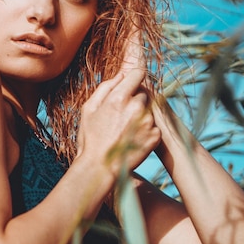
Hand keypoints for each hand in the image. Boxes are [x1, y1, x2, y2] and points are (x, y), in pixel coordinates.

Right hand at [77, 27, 160, 176]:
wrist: (99, 168)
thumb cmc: (90, 139)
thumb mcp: (88, 109)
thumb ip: (105, 88)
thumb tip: (120, 75)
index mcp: (119, 98)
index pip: (137, 74)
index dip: (133, 78)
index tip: (130, 83)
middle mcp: (136, 107)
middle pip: (143, 93)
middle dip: (134, 100)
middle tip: (121, 116)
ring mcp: (148, 122)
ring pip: (148, 110)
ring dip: (140, 116)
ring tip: (125, 130)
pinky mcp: (155, 136)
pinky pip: (153, 126)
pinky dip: (146, 131)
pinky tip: (132, 139)